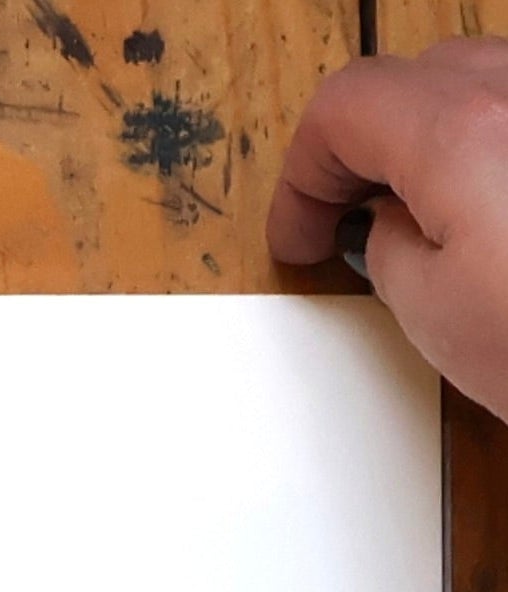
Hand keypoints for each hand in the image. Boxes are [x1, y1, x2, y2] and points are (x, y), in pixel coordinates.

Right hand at [274, 43, 507, 421]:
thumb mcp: (439, 315)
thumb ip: (393, 247)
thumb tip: (391, 221)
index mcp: (463, 133)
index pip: (346, 106)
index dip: (304, 172)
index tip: (303, 232)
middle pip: (419, 78)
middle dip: (369, 146)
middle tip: (352, 223)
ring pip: (488, 81)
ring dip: (439, 138)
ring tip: (433, 218)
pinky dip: (501, 147)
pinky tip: (505, 216)